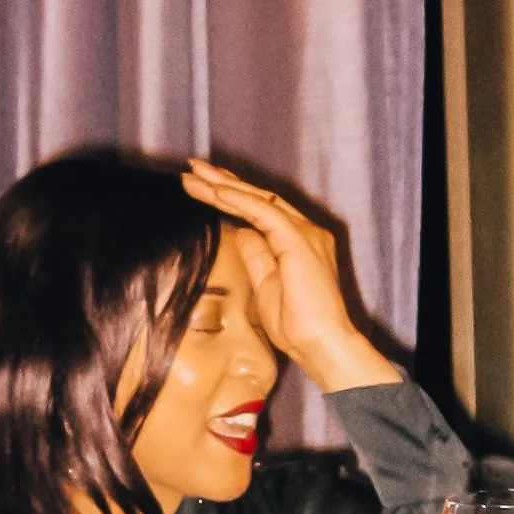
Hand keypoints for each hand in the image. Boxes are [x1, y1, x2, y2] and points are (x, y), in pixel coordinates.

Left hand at [181, 159, 399, 393]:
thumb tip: (242, 232)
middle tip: (192, 168)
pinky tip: (214, 191)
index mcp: (299, 241)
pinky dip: (237, 199)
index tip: (204, 185)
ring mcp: (306, 233)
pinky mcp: (299, 240)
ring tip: (193, 175)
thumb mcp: (266, 285)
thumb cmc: (296, 325)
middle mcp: (306, 230)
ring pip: (258, 199)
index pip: (262, 209)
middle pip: (259, 197)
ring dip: (223, 186)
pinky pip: (264, 212)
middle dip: (223, 181)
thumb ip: (257, 256)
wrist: (321, 345)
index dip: (232, 195)